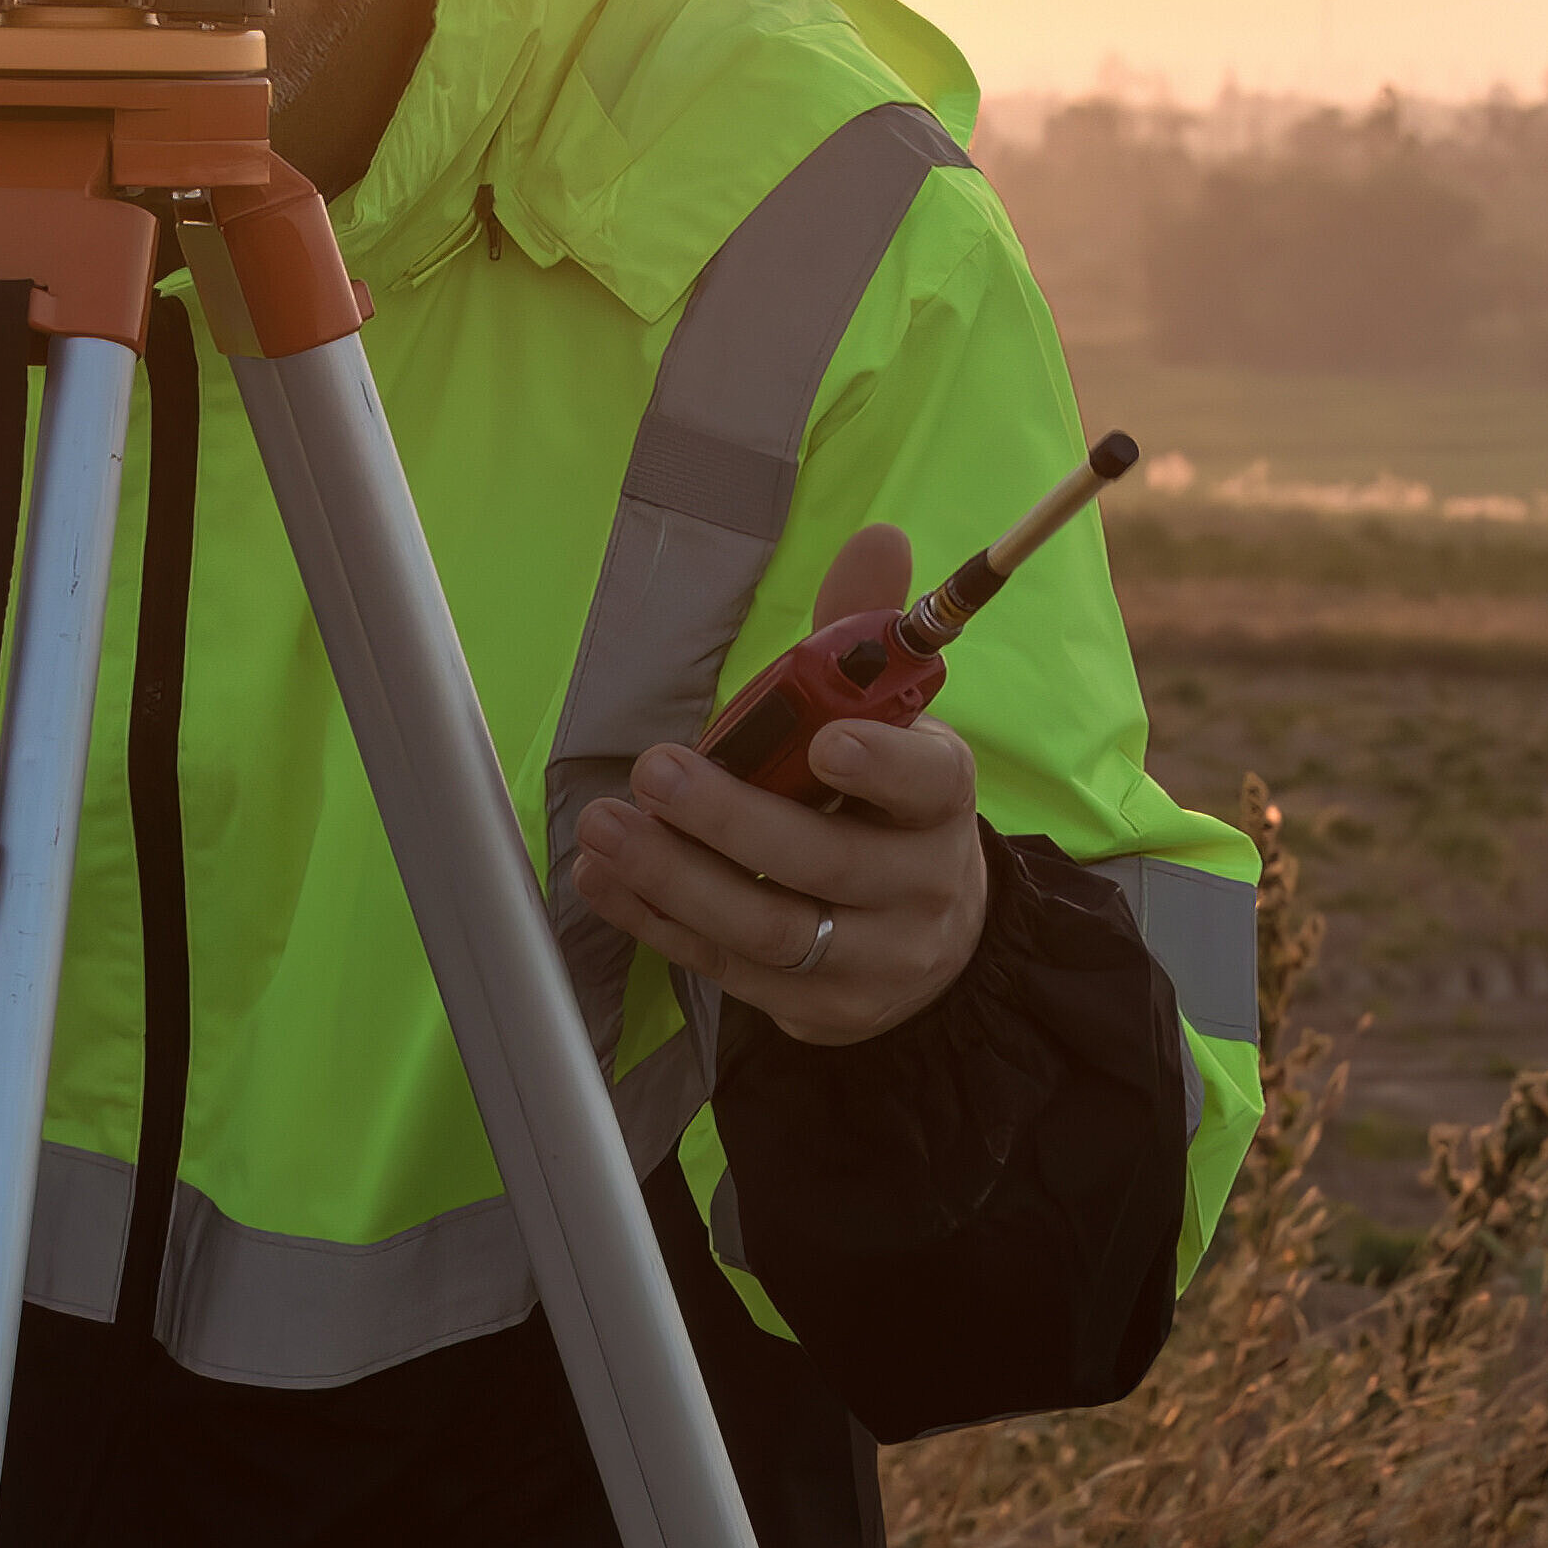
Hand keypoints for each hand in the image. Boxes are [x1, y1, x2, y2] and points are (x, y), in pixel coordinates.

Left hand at [573, 523, 988, 1049]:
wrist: (933, 939)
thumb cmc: (887, 807)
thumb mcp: (892, 721)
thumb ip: (866, 634)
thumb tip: (880, 538)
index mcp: (941, 802)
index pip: (929, 783)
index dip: (881, 764)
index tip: (822, 740)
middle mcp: (920, 886)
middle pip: (827, 863)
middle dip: (733, 821)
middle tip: (656, 772)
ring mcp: (872, 959)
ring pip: (770, 928)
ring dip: (676, 878)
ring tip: (606, 827)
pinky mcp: (818, 1009)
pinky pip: (729, 969)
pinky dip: (658, 924)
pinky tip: (606, 880)